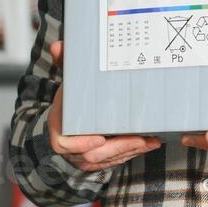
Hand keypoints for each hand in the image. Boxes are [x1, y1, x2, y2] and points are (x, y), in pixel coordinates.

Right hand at [47, 40, 164, 172]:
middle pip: (92, 155)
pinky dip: (133, 153)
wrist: (71, 116)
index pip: (64, 144)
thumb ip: (65, 64)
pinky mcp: (100, 159)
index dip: (81, 144)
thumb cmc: (70, 101)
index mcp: (60, 129)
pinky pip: (116, 161)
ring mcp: (85, 156)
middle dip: (117, 148)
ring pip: (107, 160)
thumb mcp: (69, 82)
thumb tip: (58, 45)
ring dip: (130, 151)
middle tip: (138, 138)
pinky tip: (149, 143)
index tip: (99, 138)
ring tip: (149, 140)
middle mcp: (72, 147)